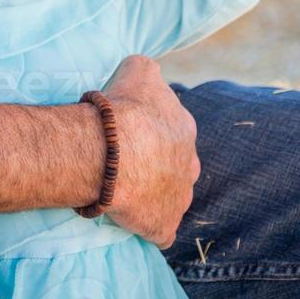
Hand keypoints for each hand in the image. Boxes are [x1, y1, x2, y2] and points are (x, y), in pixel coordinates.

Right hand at [102, 55, 199, 248]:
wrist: (109, 152)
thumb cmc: (122, 108)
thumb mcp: (138, 69)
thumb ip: (148, 69)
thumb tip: (148, 73)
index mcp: (185, 128)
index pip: (171, 129)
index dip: (147, 130)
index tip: (126, 131)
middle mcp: (190, 164)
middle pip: (175, 164)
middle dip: (156, 163)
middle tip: (124, 161)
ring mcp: (180, 198)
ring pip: (171, 196)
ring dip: (153, 194)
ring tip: (124, 189)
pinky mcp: (165, 225)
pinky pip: (160, 229)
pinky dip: (148, 225)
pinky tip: (130, 218)